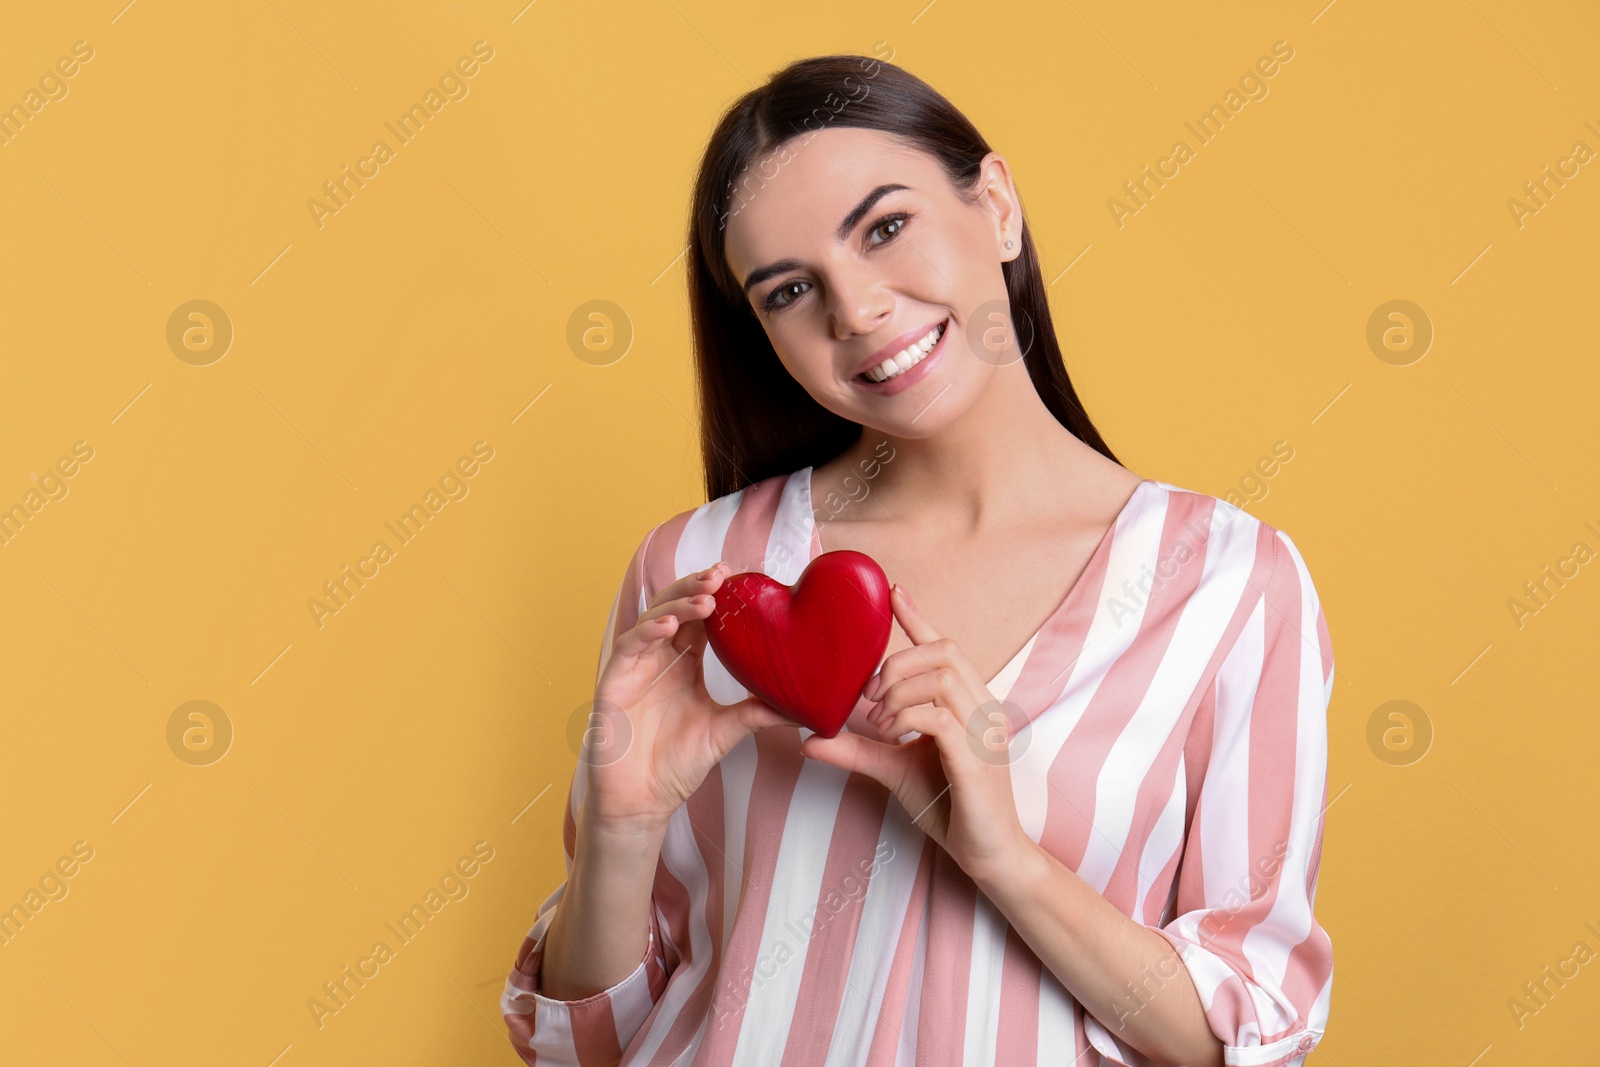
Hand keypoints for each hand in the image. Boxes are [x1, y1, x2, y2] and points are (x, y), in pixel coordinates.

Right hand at [585, 562, 790, 832]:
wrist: (642, 803)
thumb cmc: (675, 765)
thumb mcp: (725, 732)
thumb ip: (756, 712)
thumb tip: (803, 707)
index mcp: (683, 664)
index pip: (698, 619)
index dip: (714, 596)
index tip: (736, 579)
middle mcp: (658, 660)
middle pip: (674, 609)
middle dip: (695, 589)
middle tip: (720, 577)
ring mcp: (634, 669)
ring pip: (652, 621)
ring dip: (676, 605)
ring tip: (704, 599)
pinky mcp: (612, 684)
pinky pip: (627, 648)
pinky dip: (647, 633)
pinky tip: (669, 626)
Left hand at [798, 583, 1032, 883]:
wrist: (990, 854)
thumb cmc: (950, 808)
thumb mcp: (895, 770)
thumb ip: (857, 749)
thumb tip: (807, 739)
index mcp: (969, 704)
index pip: (946, 647)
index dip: (918, 617)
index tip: (893, 591)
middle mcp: (983, 709)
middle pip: (945, 650)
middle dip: (897, 661)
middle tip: (867, 694)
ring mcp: (984, 732)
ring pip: (941, 675)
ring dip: (899, 689)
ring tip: (877, 718)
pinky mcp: (976, 758)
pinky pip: (939, 716)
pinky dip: (906, 716)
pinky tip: (889, 732)